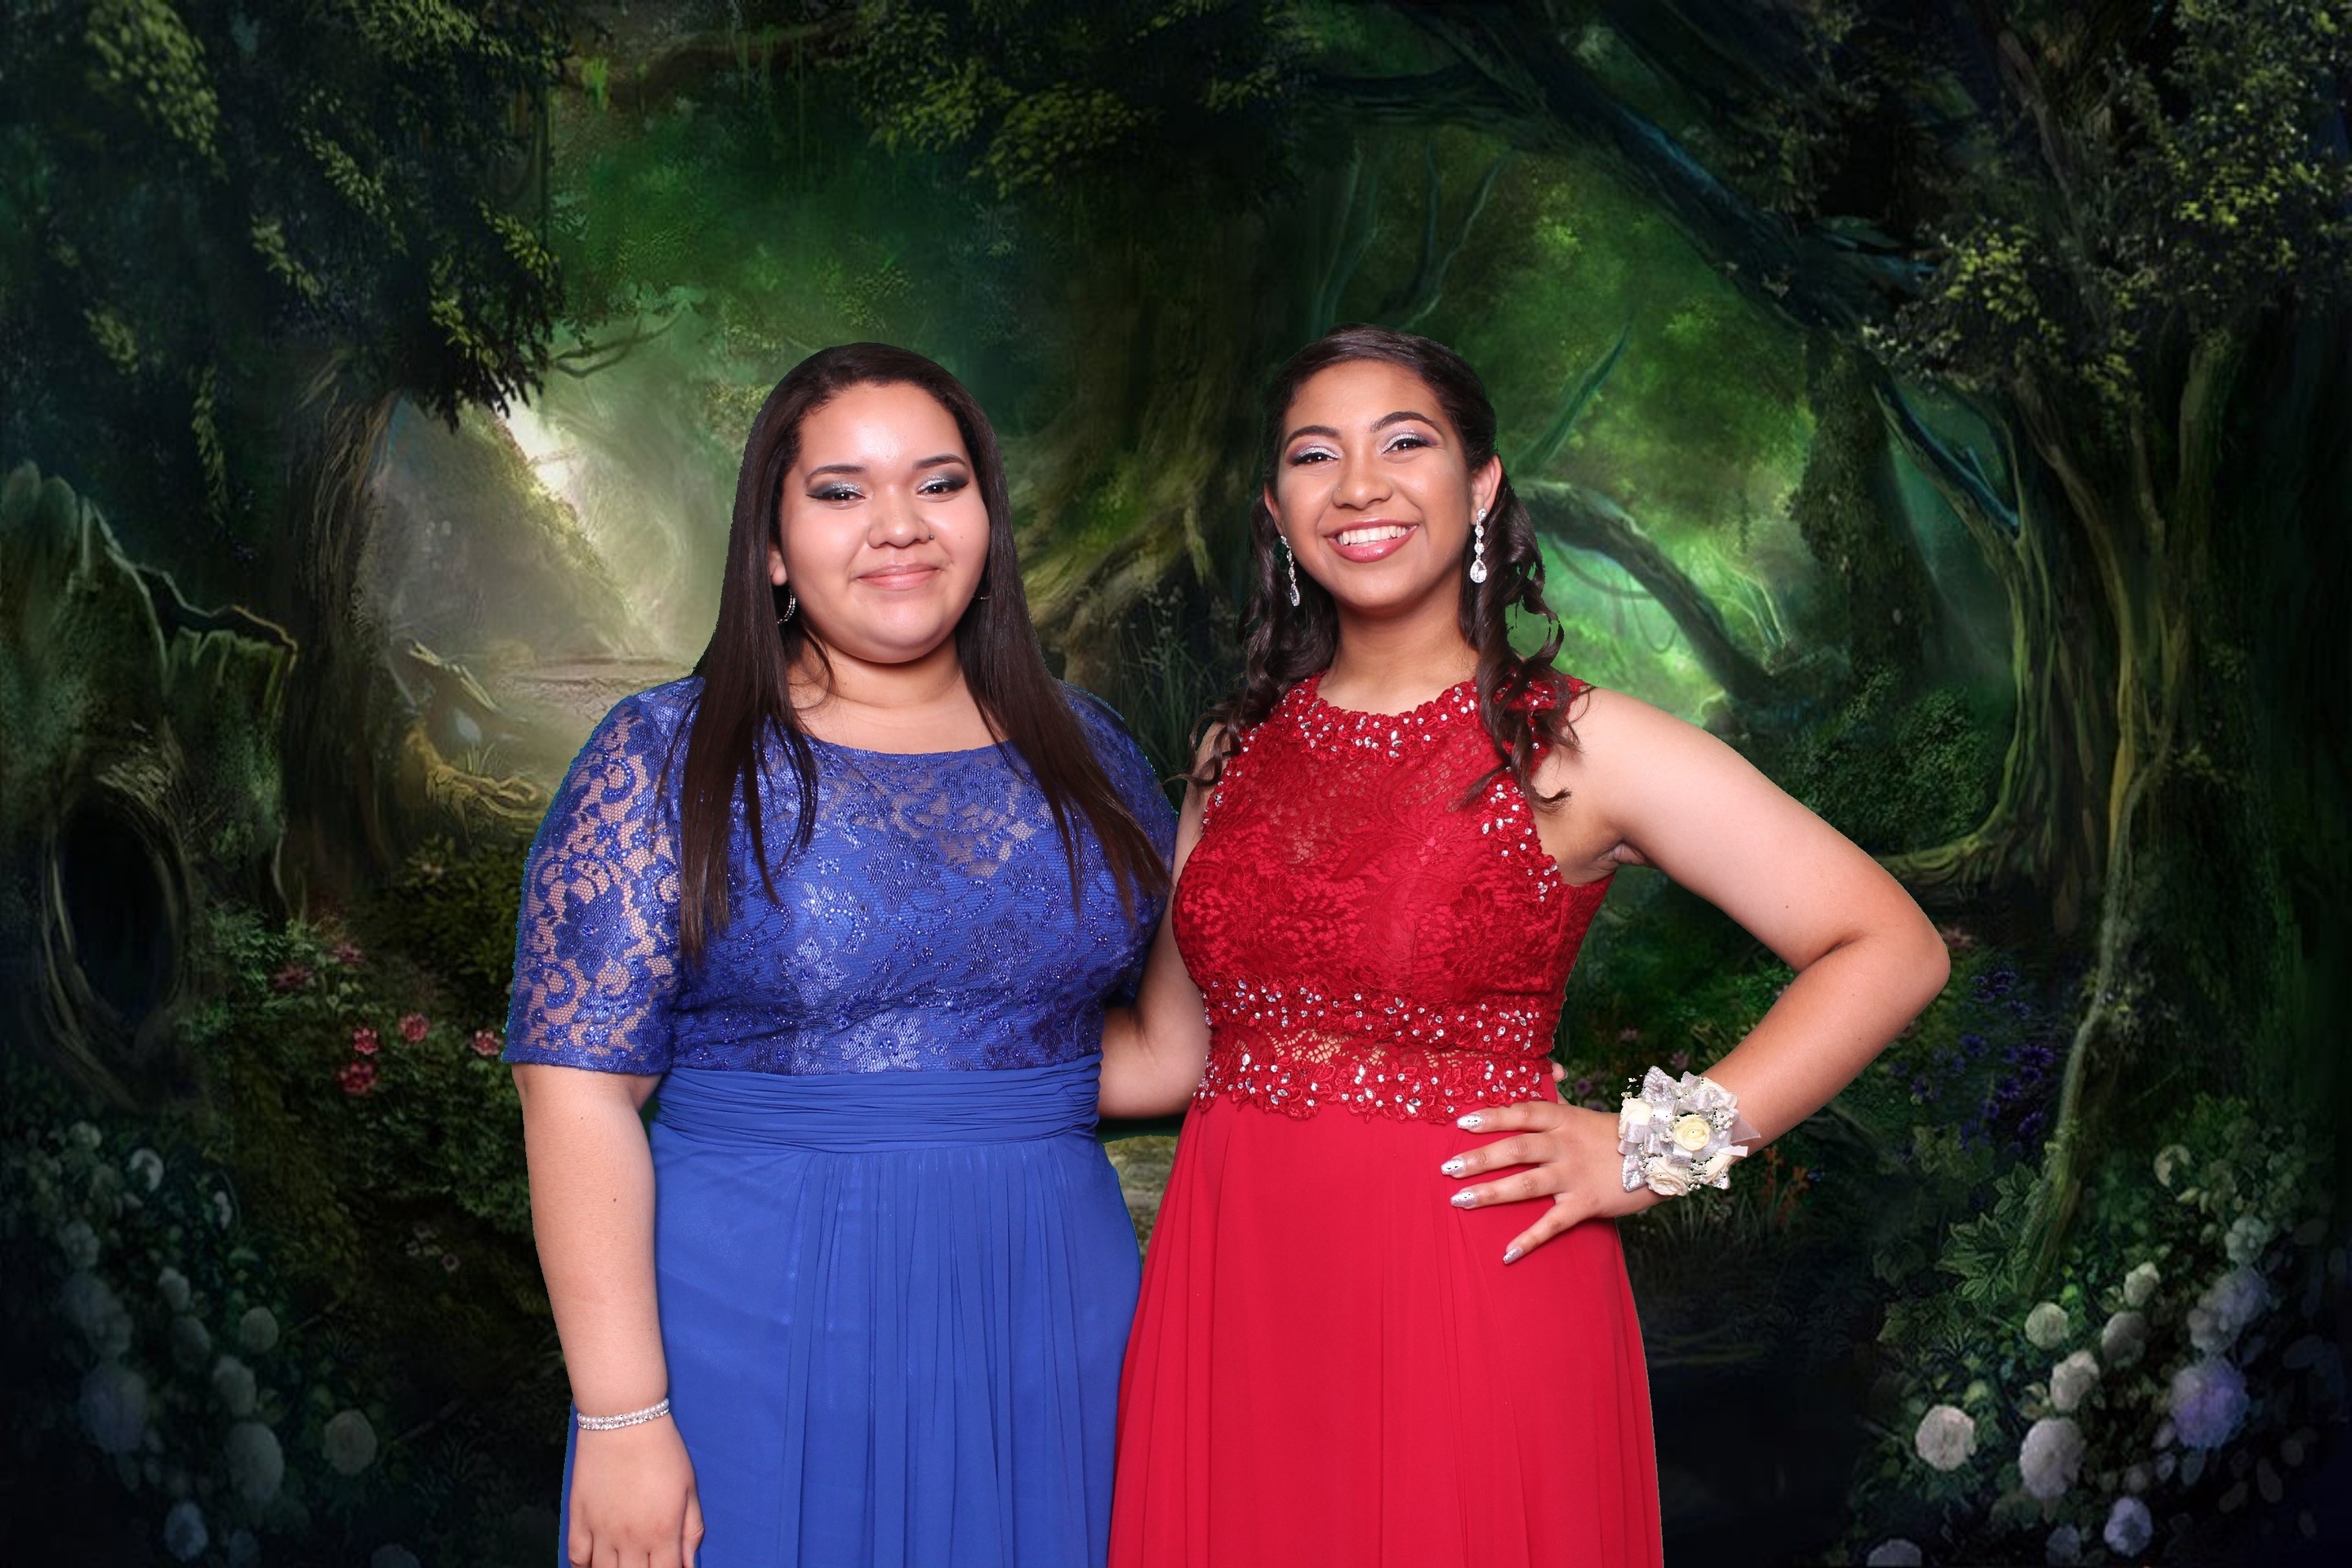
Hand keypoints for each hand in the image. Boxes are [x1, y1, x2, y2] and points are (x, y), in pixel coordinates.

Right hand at [569, 1415, 703, 1567]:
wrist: (623, 1421)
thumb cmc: (662, 1451)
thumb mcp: (689, 1488)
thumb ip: (691, 1529)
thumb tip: (691, 1563)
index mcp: (662, 1532)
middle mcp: (631, 1539)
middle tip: (646, 1562)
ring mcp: (602, 1531)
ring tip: (624, 1562)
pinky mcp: (579, 1519)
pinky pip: (576, 1558)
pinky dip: (583, 1566)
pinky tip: (595, 1562)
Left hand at [1441, 1099, 1659, 1263]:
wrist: (1661, 1156)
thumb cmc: (1617, 1136)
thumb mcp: (1585, 1113)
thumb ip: (1559, 1102)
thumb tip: (1551, 1069)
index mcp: (1563, 1120)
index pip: (1521, 1113)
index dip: (1491, 1116)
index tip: (1461, 1122)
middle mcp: (1564, 1145)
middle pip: (1515, 1148)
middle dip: (1479, 1158)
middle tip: (1447, 1168)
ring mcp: (1574, 1175)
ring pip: (1526, 1183)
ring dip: (1491, 1192)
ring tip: (1460, 1200)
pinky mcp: (1587, 1203)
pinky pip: (1553, 1223)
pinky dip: (1530, 1239)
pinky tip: (1508, 1252)